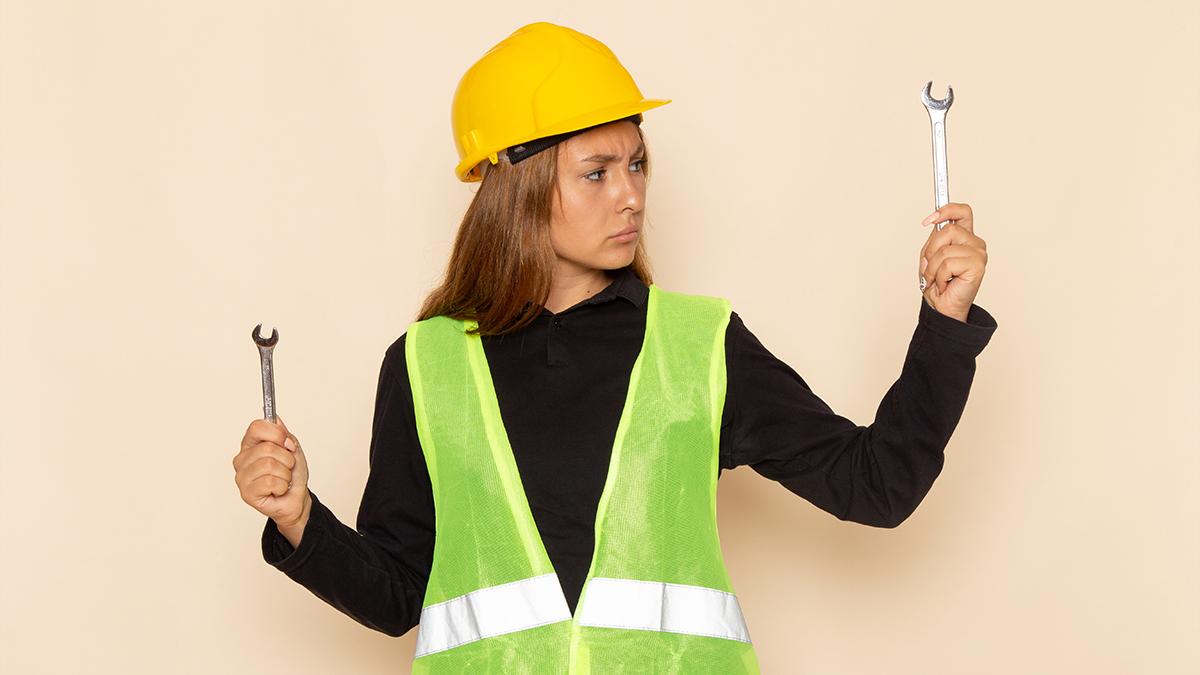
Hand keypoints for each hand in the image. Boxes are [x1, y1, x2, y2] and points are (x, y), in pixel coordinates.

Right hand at [232, 415, 310, 533]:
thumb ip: (283, 433)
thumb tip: (275, 419)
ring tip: (282, 479)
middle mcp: (242, 459)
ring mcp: (242, 476)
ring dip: (285, 473)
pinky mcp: (246, 493)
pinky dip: (282, 486)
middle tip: (287, 467)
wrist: (297, 497)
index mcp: (250, 444)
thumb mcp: (292, 448)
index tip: (287, 442)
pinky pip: (270, 482)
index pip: (256, 427)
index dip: (277, 433)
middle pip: (267, 448)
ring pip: (269, 465)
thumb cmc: (292, 474)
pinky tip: (278, 490)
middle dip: (286, 458)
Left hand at [919, 202, 987, 321]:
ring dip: (932, 268)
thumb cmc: (938, 284)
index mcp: (965, 237)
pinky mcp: (977, 265)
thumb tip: (933, 221)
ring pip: (944, 250)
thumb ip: (933, 239)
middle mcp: (975, 243)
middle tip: (930, 267)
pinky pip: (947, 263)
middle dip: (930, 250)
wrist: (943, 308)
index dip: (946, 210)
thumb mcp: (930, 256)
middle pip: (947, 229)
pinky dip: (938, 276)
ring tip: (936, 279)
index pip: (962, 212)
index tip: (929, 219)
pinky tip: (945, 284)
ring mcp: (978, 253)